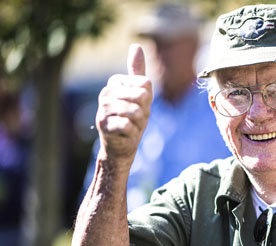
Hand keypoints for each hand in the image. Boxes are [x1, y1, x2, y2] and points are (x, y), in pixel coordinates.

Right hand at [95, 44, 152, 164]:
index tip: (139, 105)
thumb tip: (136, 45)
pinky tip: (126, 134)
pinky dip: (133, 133)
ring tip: (131, 126)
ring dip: (139, 123)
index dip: (148, 99)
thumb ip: (137, 71)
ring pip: (135, 111)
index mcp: (115, 82)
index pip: (145, 84)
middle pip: (141, 96)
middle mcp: (106, 93)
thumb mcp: (140, 94)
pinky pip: (128, 125)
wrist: (121, 145)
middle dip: (144, 112)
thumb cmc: (132, 118)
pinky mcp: (103, 125)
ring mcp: (103, 109)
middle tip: (136, 118)